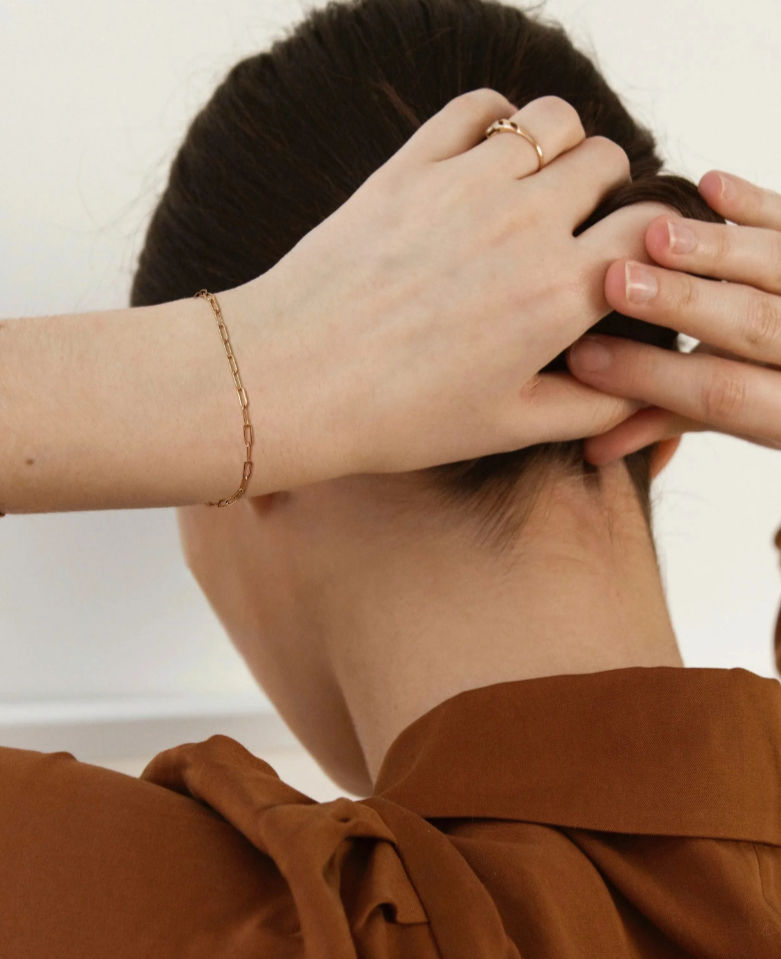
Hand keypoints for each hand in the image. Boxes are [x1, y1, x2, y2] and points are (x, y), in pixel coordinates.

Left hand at [234, 89, 673, 486]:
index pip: (650, 230)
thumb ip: (589, 405)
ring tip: (534, 189)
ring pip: (554, 119)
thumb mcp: (507, 428)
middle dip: (606, 192)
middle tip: (576, 227)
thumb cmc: (397, 417)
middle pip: (608, 161)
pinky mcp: (411, 165)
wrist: (292, 383)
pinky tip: (483, 162)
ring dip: (559, 147)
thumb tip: (638, 383)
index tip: (626, 261)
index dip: (651, 243)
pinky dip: (496, 122)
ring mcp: (465, 185)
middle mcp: (524, 226)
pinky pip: (478, 108)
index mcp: (558, 293)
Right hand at [565, 170, 780, 465]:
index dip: (653, 377)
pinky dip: (758, 201)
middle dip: (682, 303)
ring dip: (714, 248)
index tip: (584, 358)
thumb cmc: (779, 393)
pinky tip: (710, 185)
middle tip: (618, 282)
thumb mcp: (740, 419)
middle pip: (753, 327)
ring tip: (656, 234)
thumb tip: (593, 447)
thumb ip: (669, 422)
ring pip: (778, 266)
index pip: (722, 396)